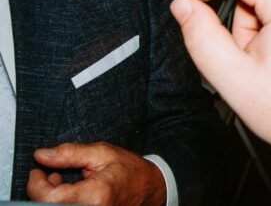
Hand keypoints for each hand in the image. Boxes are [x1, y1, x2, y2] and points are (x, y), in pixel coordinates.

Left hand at [26, 142, 164, 205]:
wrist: (151, 189)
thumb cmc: (131, 171)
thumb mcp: (103, 154)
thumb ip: (71, 153)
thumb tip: (42, 155)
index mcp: (94, 195)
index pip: (49, 197)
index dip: (36, 184)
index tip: (37, 171)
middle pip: (48, 205)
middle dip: (42, 189)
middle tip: (50, 172)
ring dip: (50, 196)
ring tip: (60, 180)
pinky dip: (60, 201)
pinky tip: (67, 191)